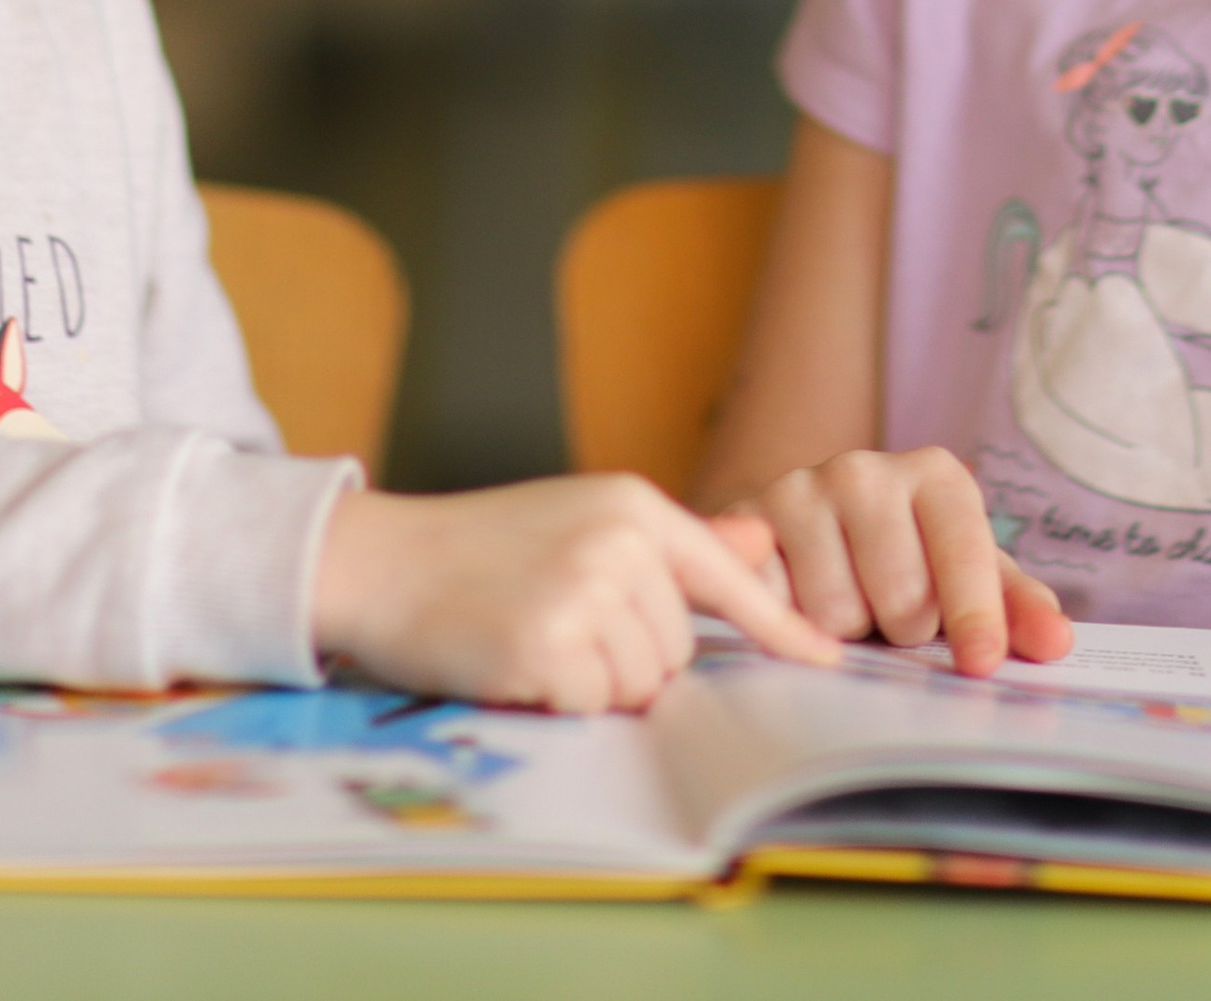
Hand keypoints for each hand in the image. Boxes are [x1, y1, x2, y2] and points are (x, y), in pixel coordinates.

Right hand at [311, 474, 839, 712]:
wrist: (381, 560)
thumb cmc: (480, 549)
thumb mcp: (580, 524)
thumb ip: (667, 548)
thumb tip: (757, 546)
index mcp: (632, 504)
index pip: (725, 571)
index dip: (780, 623)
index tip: (829, 661)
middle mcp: (619, 540)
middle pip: (677, 649)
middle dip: (628, 660)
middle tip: (560, 627)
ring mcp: (585, 589)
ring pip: (640, 684)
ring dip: (594, 684)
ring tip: (536, 639)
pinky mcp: (548, 642)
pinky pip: (594, 706)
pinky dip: (560, 701)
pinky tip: (516, 663)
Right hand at [737, 445, 1073, 675]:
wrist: (808, 534)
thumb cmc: (907, 562)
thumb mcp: (969, 580)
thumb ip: (1017, 608)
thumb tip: (1057, 644)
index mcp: (935, 476)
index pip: (963, 552)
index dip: (976, 613)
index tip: (982, 662)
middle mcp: (865, 470)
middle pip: (900, 599)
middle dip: (902, 631)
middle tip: (892, 616)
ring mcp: (799, 489)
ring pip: (834, 614)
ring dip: (845, 634)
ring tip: (847, 604)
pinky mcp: (744, 522)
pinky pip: (772, 607)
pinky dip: (788, 624)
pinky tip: (797, 604)